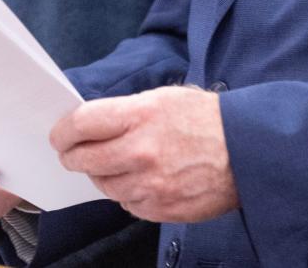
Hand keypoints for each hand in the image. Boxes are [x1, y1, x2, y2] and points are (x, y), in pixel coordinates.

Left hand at [51, 86, 237, 222]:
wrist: (247, 150)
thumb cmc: (206, 119)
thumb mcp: (165, 98)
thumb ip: (126, 111)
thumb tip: (91, 124)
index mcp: (140, 115)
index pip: (81, 124)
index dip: (63, 131)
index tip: (59, 135)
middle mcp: (140, 151)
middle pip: (83, 159)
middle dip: (73, 155)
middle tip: (73, 152)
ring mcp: (149, 184)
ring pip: (103, 185)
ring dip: (103, 175)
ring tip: (118, 162)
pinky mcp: (159, 209)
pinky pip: (126, 203)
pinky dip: (128, 192)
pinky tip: (142, 178)